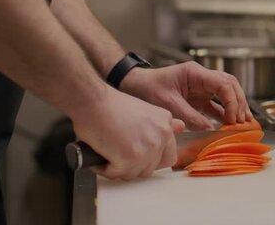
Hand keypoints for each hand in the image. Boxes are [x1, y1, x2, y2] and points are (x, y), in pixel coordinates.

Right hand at [70, 85, 185, 179]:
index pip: (168, 155)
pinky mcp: (131, 158)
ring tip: (108, 150)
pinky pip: (117, 174)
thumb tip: (181, 127)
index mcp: (165, 122)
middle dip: (135, 165)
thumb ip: (160, 124)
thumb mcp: (144, 110)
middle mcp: (162, 135)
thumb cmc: (110, 105)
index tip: (136, 153)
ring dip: (119, 167)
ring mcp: (148, 148)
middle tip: (119, 152)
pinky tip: (100, 152)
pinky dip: (104, 168)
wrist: (93, 100)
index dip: (150, 158)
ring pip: (135, 173)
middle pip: (152, 168)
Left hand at [120, 62, 252, 129]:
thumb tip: (209, 129)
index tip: (233, 118)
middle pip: (230, 86)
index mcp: (195, 73)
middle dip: (239, 102)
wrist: (134, 86)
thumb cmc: (148, 89)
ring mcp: (201, 89)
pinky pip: (216, 106)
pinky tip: (229, 126)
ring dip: (235, 108)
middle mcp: (201, 79)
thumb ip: (190, 117)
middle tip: (243, 120)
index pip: (223, 83)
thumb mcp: (169, 104)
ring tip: (243, 123)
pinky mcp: (198, 99)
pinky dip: (224, 115)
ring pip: (226, 94)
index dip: (232, 101)